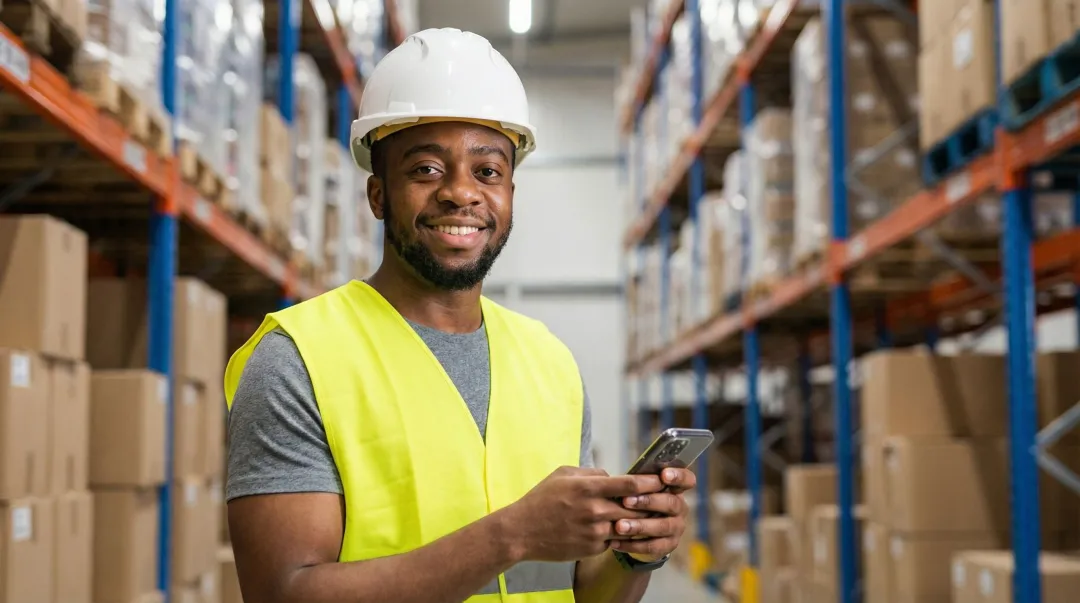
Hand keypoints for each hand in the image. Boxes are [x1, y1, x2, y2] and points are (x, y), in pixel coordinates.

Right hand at [504, 466, 664, 561]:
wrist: (521, 531)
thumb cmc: (542, 499)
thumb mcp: (563, 474)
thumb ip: (592, 473)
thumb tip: (613, 476)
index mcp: (588, 488)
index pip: (631, 485)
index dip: (651, 482)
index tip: (662, 479)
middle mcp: (594, 510)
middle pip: (636, 508)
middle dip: (651, 503)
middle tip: (663, 499)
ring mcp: (594, 532)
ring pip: (628, 526)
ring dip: (638, 521)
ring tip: (646, 515)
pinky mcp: (592, 548)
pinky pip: (614, 540)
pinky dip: (618, 535)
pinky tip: (619, 529)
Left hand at [610, 468, 695, 561]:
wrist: (641, 530)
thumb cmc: (638, 500)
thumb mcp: (638, 489)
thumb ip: (636, 482)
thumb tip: (620, 479)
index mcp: (675, 489)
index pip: (687, 479)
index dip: (678, 476)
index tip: (664, 475)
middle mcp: (680, 508)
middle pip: (671, 503)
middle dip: (648, 502)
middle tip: (626, 501)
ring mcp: (676, 528)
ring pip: (662, 526)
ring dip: (639, 526)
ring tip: (619, 526)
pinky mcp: (669, 545)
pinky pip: (653, 546)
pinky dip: (633, 545)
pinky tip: (615, 542)